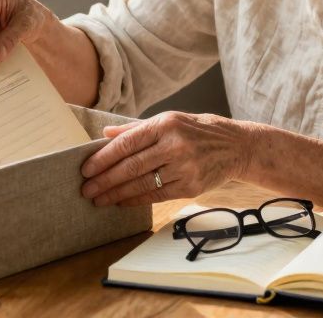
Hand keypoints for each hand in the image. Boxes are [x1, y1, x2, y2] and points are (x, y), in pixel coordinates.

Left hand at [80, 111, 254, 206]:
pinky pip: (156, 195)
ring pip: (142, 184)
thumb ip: (136, 129)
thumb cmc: (198, 130)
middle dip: (105, 179)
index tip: (86, 168)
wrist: (236, 147)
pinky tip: (121, 201)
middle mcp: (175, 145)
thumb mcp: (169, 120)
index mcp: (166, 124)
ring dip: (116, 193)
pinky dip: (136, 199)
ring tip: (98, 198)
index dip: (104, 157)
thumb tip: (105, 134)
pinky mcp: (191, 187)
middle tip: (86, 189)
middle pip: (131, 166)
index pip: (127, 143)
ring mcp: (184, 168)